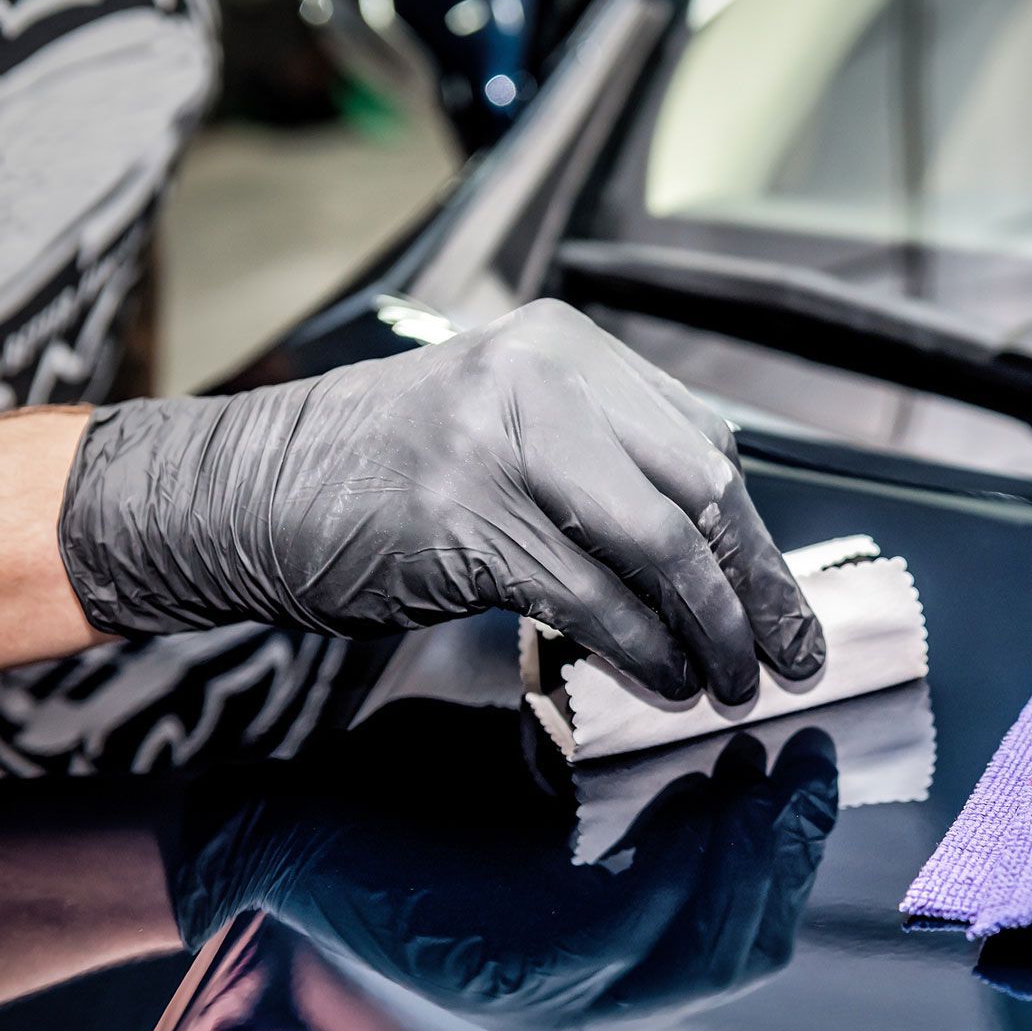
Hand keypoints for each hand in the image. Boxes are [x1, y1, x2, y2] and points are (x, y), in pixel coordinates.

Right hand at [59, 300, 822, 702]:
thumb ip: (606, 468)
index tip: (785, 601)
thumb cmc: (380, 475)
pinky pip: (597, 599)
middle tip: (790, 655)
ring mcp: (504, 444)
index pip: (705, 444)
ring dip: (713, 632)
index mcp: (567, 348)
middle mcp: (544, 378)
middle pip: (702, 490)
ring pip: (661, 550)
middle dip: (758, 589)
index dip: (757, 537)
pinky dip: (646, 652)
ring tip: (731, 682)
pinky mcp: (468, 520)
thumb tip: (718, 558)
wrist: (241, 493)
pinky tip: (665, 681)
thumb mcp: (509, 431)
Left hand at [165, 704, 838, 1030]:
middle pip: (744, 951)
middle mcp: (597, 995)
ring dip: (748, 861)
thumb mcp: (554, 773)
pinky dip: (672, 868)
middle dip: (789, 858)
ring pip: (702, 955)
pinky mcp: (506, 979)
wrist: (280, 811)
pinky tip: (690, 795)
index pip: (749, 933)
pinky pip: (625, 932)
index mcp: (614, 955)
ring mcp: (554, 1000)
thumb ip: (642, 768)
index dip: (795, 855)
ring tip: (764, 771)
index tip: (813, 761)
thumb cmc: (419, 785)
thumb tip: (738, 702)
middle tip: (807, 764)